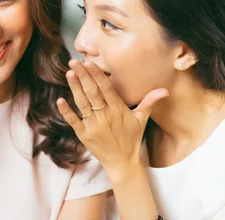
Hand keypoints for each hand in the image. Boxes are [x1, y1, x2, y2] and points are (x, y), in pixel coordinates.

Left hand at [56, 60, 167, 181]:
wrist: (123, 163)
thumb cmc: (132, 138)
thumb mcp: (141, 119)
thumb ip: (149, 102)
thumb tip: (165, 90)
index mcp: (118, 110)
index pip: (106, 88)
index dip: (97, 75)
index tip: (89, 62)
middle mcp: (106, 116)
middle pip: (92, 93)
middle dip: (83, 76)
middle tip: (73, 62)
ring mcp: (94, 126)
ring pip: (83, 104)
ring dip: (75, 88)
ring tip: (69, 74)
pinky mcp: (84, 135)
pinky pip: (74, 121)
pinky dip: (67, 111)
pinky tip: (60, 100)